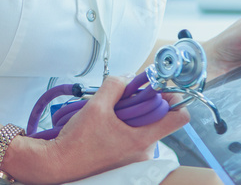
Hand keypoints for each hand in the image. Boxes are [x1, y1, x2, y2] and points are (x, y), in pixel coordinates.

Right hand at [4, 76, 189, 184]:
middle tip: (124, 96)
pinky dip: (124, 127)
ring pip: (144, 128)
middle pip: (158, 120)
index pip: (179, 118)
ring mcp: (136, 159)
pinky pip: (134, 138)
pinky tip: (106, 125)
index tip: (158, 90)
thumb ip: (115, 86)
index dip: (173, 99)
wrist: (61, 163)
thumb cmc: (78, 141)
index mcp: (142, 139)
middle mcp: (144, 152)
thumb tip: (127, 78)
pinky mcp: (126, 161)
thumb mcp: (96, 105)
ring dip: (131, 116)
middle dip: (143, 104)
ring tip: (110, 112)